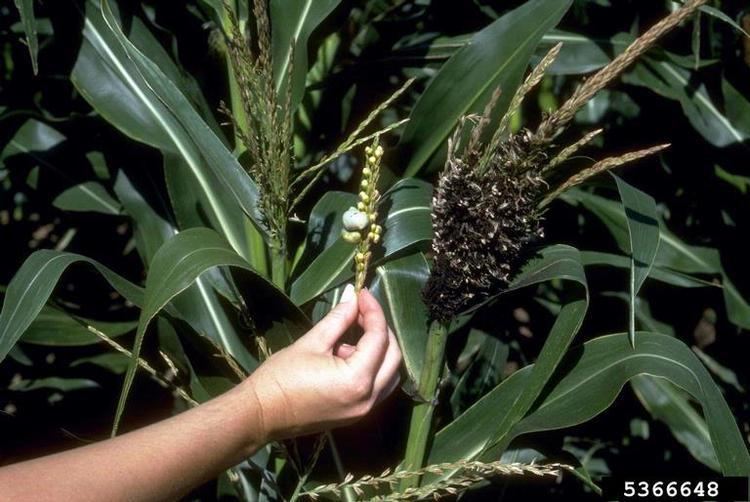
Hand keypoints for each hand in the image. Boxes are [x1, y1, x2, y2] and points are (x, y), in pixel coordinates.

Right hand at [242, 285, 401, 441]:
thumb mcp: (311, 342)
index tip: (363, 293)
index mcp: (357, 379)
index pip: (379, 338)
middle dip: (382, 330)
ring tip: (351, 335)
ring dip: (379, 350)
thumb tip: (353, 297)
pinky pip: (378, 386)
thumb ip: (339, 319)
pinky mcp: (356, 414)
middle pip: (393, 357)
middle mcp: (368, 398)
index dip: (374, 311)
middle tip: (362, 311)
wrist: (261, 414)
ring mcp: (364, 410)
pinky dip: (371, 367)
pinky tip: (346, 355)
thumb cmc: (281, 377)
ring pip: (389, 373)